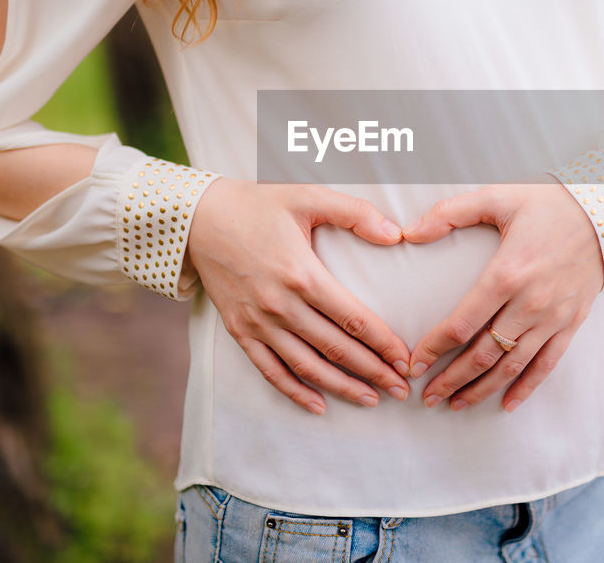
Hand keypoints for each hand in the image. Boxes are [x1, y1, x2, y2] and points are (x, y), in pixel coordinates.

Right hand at [187, 179, 411, 414]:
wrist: (197, 219)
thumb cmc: (257, 205)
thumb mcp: (308, 197)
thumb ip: (355, 213)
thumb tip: (396, 234)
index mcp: (302, 275)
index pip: (354, 319)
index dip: (384, 344)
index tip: (406, 361)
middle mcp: (280, 306)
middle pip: (336, 349)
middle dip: (374, 372)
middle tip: (401, 389)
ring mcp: (258, 323)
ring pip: (307, 367)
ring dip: (342, 387)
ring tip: (371, 399)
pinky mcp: (239, 331)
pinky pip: (270, 370)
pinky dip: (295, 391)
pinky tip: (318, 405)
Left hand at [402, 178, 603, 412]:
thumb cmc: (548, 204)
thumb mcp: (497, 197)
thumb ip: (450, 213)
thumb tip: (410, 232)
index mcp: (507, 274)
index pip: (462, 324)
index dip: (434, 349)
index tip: (414, 364)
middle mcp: (530, 303)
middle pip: (483, 354)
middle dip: (450, 379)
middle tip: (427, 396)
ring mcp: (553, 317)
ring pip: (511, 366)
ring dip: (481, 389)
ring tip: (455, 404)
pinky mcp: (571, 323)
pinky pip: (547, 364)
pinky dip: (526, 388)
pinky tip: (507, 404)